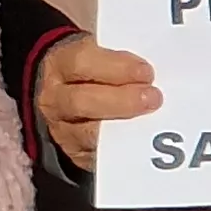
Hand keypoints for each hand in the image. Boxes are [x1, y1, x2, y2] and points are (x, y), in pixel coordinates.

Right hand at [34, 35, 159, 171]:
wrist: (65, 96)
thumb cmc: (94, 70)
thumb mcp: (98, 53)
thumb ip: (120, 58)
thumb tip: (155, 66)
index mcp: (60, 64)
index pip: (82, 63)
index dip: (116, 67)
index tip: (146, 72)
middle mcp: (54, 99)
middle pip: (80, 101)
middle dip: (121, 100)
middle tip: (153, 98)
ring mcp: (62, 130)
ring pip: (87, 134)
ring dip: (124, 129)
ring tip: (153, 122)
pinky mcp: (76, 154)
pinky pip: (98, 157)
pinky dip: (123, 150)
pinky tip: (144, 143)